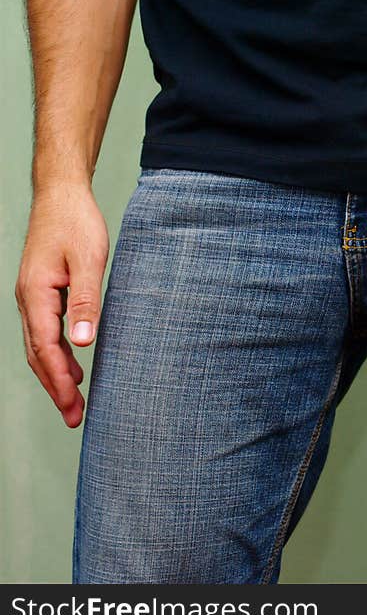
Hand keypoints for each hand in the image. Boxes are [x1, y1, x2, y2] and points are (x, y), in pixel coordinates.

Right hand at [15, 183, 108, 427]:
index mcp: (37, 295)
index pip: (46, 349)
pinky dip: (57, 355)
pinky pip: (45, 333)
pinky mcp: (42, 293)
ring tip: (74, 402)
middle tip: (74, 419)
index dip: (59, 381)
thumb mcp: (89, 261)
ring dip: (55, 375)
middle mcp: (28, 300)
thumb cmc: (77, 223)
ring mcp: (32, 297)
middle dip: (55, 388)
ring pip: (39, 346)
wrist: (61, 195)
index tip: (74, 407)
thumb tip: (84, 343)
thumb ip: (87, 301)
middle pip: (37, 355)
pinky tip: (73, 367)